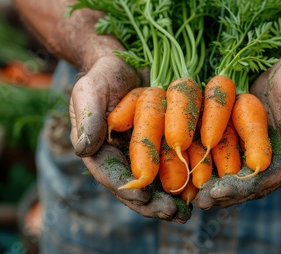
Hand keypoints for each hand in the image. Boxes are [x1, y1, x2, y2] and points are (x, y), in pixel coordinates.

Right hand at [69, 55, 190, 222]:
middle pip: (135, 188)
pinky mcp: (159, 148)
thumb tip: (83, 150)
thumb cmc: (102, 76)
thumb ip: (87, 118)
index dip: (128, 190)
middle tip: (172, 212)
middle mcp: (119, 159)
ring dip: (170, 200)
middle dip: (153, 203)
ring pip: (155, 185)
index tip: (145, 199)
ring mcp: (140, 156)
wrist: (124, 67)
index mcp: (98, 152)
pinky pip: (170, 168)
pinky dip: (183, 181)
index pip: (111, 176)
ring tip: (186, 212)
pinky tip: (197, 191)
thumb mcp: (90, 92)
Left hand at [195, 57, 280, 208]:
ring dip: (216, 185)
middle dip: (225, 193)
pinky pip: (228, 157)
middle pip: (249, 184)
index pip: (267, 179)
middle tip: (201, 200)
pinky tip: (192, 170)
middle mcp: (275, 159)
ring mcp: (259, 151)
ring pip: (236, 175)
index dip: (243, 187)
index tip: (219, 192)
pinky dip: (212, 166)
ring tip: (194, 194)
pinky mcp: (245, 140)